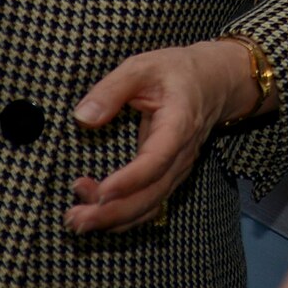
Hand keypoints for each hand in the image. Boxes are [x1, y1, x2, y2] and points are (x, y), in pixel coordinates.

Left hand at [65, 38, 261, 233]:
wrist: (213, 81)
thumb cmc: (176, 71)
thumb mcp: (142, 67)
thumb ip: (112, 89)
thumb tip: (83, 117)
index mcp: (178, 124)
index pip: (156, 160)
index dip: (130, 180)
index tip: (101, 192)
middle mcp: (181, 155)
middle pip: (151, 194)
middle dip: (112, 211)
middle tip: (74, 217)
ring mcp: (177, 169)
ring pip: (149, 205)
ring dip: (114, 219)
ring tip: (76, 219)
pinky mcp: (169, 176)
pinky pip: (150, 204)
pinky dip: (125, 217)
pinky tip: (98, 218)